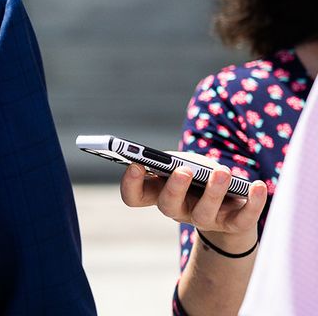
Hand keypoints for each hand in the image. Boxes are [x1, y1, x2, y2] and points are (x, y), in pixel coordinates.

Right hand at [119, 154, 267, 250]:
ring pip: (204, 213)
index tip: (135, 165)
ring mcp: (205, 219)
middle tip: (183, 171)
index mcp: (159, 192)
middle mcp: (178, 209)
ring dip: (213, 192)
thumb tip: (180, 165)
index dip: (131, 184)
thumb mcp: (186, 164)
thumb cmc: (200, 177)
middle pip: (168, 205)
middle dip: (175, 188)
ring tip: (222, 172)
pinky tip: (257, 185)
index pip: (134, 197)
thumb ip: (178, 163)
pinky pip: (243, 218)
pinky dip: (253, 202)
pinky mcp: (233, 225)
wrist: (231, 206)